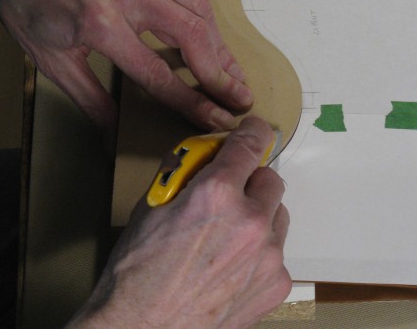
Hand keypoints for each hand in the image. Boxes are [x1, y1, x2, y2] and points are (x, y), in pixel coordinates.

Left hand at [0, 0, 252, 130]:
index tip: (219, 119)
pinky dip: (203, 18)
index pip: (158, 72)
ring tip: (234, 76)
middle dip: (222, 72)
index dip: (193, 101)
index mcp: (100, 24)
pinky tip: (210, 40)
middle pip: (193, 35)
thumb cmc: (30, 7)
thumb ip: (90, 99)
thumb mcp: (53, 62)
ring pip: (198, 10)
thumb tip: (113, 136)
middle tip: (241, 98)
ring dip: (220, 47)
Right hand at [68, 116, 291, 327]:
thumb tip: (207, 155)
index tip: (255, 132)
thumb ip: (185, 172)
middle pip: (271, 180)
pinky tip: (231, 269)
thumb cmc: (138, 273)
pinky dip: (260, 255)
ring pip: (278, 217)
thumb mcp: (152, 207)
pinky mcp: (277, 283)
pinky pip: (277, 254)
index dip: (253, 133)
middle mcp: (250, 220)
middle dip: (251, 183)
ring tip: (226, 240)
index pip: (251, 144)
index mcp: (217, 194)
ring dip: (259, 218)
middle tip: (228, 199)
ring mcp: (269, 255)